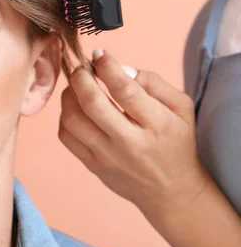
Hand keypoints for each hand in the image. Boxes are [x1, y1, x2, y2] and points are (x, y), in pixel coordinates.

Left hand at [58, 50, 211, 216]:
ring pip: (72, 120)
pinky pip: (66, 137)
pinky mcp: (93, 166)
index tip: (99, 55)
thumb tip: (119, 68)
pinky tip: (75, 109)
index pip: (124, 90)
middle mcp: (129, 142)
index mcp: (156, 124)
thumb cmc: (176, 143)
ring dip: (68, 96)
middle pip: (92, 103)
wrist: (171, 192)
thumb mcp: (181, 108)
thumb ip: (153, 82)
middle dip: (80, 77)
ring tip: (77, 87)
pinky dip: (65, 116)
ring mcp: (107, 157)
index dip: (107, 67)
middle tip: (81, 68)